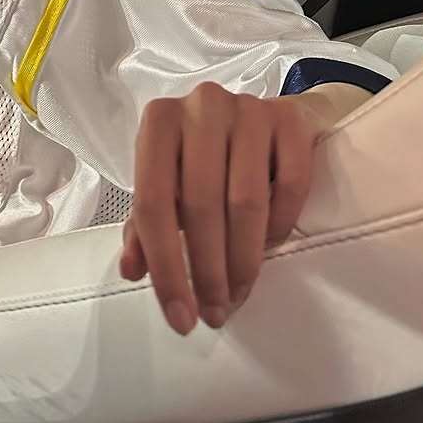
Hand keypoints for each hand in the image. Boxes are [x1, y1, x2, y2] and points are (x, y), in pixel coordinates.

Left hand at [119, 83, 321, 334]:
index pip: (153, 201)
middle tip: (214, 312)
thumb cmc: (207, 158)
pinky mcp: (290, 118)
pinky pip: (289, 184)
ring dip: (243, 260)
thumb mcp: (169, 185)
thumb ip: (145, 226)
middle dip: (207, 271)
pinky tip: (270, 245)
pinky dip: (280, 225)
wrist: (268, 119)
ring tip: (239, 294)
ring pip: (246, 200)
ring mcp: (248, 107)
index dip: (165, 266)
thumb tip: (131, 269)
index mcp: (159, 121)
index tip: (180, 316)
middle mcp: (201, 106)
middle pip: (200, 204)